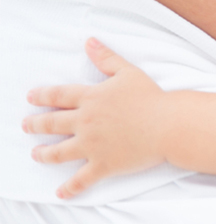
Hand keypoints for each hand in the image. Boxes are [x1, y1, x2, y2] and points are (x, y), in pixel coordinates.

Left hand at [22, 39, 166, 198]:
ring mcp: (92, 145)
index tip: (31, 98)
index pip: (57, 96)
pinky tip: (60, 192)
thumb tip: (90, 41)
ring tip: (36, 154)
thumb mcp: (128, 72)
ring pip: (58, 152)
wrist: (169, 124)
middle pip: (51, 124)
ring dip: (43, 154)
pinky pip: (81, 179)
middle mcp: (86, 122)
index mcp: (91, 98)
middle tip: (27, 126)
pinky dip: (70, 188)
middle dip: (35, 125)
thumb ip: (106, 58)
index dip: (41, 96)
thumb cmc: (152, 97)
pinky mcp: (102, 164)